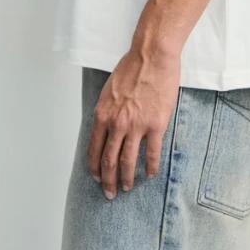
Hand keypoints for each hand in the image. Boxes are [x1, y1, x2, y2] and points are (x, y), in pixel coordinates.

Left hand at [86, 44, 180, 199]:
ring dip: (127, 178)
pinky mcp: (155, 125)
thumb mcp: (109, 90)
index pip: (94, 149)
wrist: (152, 56)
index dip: (94, 167)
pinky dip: (151, 166)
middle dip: (108, 181)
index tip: (96, 178)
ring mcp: (136, 126)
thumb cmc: (131, 67)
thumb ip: (107, 110)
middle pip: (109, 160)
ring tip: (127, 188)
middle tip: (110, 193)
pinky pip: (152, 153)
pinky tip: (151, 174)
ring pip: (128, 161)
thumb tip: (106, 126)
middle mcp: (117, 123)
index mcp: (103, 114)